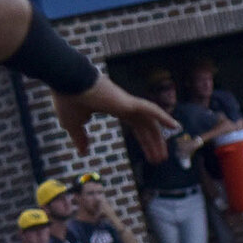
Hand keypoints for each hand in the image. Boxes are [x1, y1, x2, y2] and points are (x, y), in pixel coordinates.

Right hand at [53, 75, 175, 161]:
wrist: (67, 82)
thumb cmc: (68, 99)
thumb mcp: (73, 125)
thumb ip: (80, 138)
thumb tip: (83, 152)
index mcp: (115, 108)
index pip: (136, 127)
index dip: (144, 141)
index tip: (150, 155)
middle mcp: (125, 106)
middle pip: (145, 127)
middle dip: (152, 144)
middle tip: (159, 160)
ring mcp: (128, 103)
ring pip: (150, 123)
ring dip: (158, 140)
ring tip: (163, 157)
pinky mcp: (128, 102)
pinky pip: (151, 109)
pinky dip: (163, 117)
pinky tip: (175, 126)